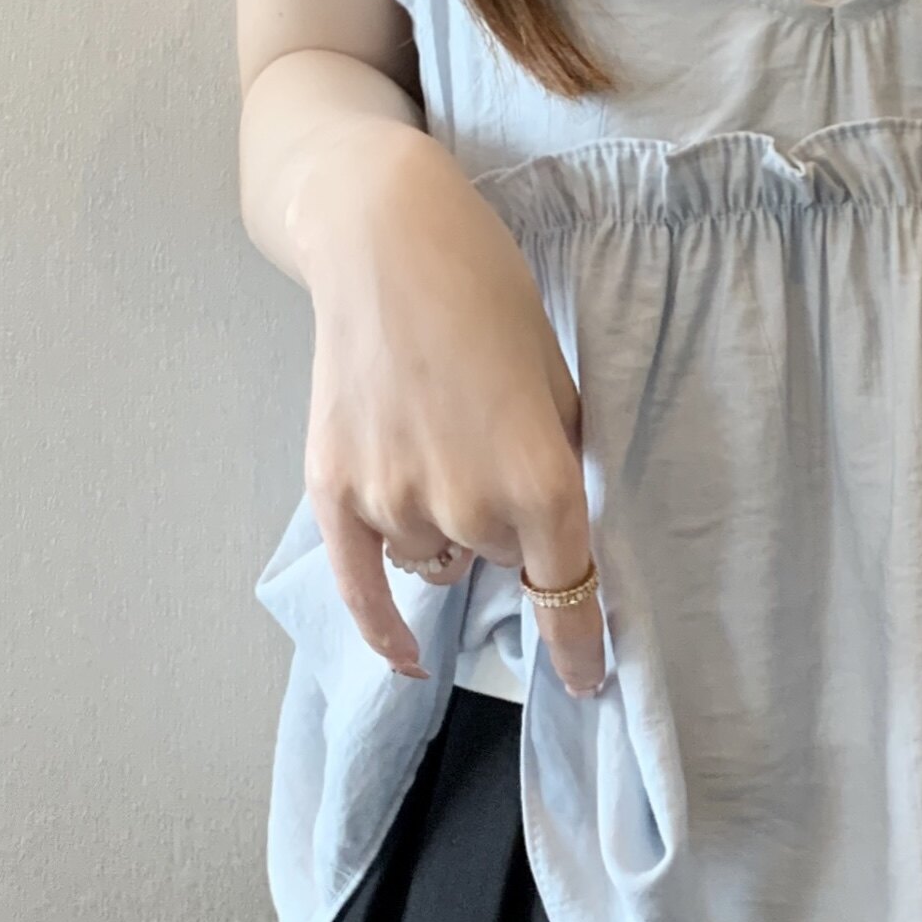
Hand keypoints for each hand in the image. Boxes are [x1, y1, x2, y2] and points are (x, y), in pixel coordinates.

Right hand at [294, 125, 608, 696]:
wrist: (384, 242)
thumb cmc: (487, 294)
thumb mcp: (559, 378)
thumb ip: (562, 464)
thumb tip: (561, 532)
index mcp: (539, 478)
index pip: (565, 592)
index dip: (580, 645)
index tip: (587, 680)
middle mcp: (466, 505)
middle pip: (501, 561)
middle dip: (509, 526)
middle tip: (492, 446)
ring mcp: (393, 503)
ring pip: (439, 560)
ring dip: (451, 533)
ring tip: (441, 452)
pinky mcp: (334, 491)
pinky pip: (362, 587)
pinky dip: (384, 627)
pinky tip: (407, 657)